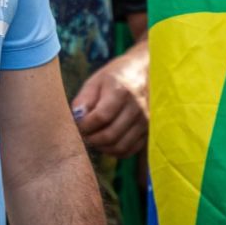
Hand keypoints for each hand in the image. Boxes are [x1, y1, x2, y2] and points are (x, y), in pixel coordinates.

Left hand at [71, 41, 148, 158]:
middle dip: (91, 139)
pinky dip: (114, 151)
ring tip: (92, 138)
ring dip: (102, 147)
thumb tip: (77, 118)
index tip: (77, 124)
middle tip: (82, 134)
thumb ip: (84, 99)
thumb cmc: (115, 76)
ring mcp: (145, 122)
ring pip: (120, 147)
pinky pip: (130, 150)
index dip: (85, 125)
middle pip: (110, 135)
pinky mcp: (148, 131)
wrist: (143, 73)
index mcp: (121, 91)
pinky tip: (106, 143)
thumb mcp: (95, 80)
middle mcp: (136, 108)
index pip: (101, 117)